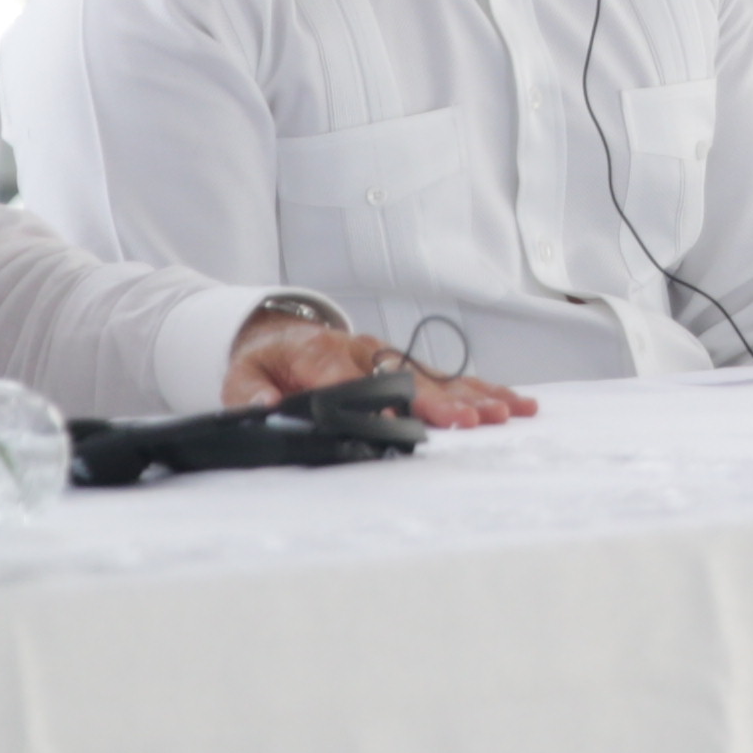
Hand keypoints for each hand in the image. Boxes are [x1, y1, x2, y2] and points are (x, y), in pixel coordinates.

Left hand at [225, 302, 531, 433]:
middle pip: (409, 378)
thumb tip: (268, 404)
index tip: (407, 418)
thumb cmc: (265, 360)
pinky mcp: (406, 364)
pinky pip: (448, 376)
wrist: (278, 331)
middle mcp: (365, 350)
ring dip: (474, 395)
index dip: (382, 399)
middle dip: (441, 401)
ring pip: (438, 376)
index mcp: (323, 353)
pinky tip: (512, 402)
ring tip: (507, 411)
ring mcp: (390, 355)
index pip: (355, 378)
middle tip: (470, 421)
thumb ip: (249, 390)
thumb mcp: (240, 374)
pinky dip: (482, 390)